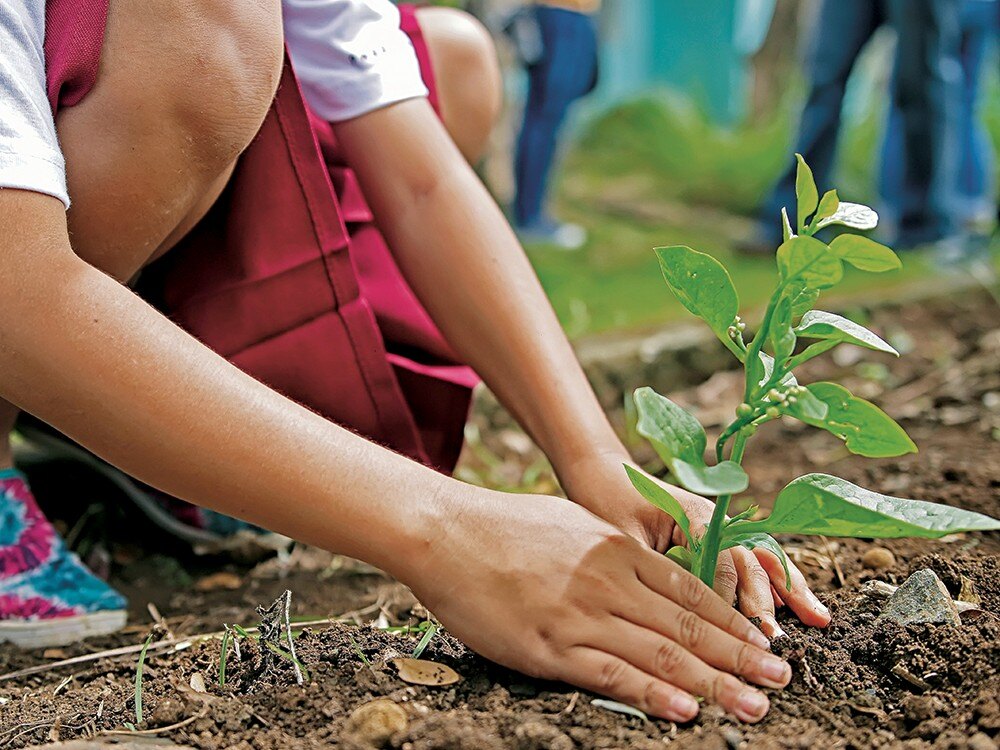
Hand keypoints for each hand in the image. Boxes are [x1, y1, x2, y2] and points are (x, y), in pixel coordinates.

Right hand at [398, 488, 790, 722]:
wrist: (446, 531)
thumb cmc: (506, 526)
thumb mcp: (573, 524)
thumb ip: (614, 552)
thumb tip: (647, 572)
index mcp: (618, 550)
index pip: (692, 592)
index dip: (734, 621)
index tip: (765, 643)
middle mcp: (610, 581)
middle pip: (689, 626)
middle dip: (741, 656)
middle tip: (781, 680)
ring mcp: (581, 614)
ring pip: (661, 654)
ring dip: (715, 682)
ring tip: (755, 704)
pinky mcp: (549, 646)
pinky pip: (611, 674)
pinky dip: (652, 695)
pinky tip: (686, 710)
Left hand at [558, 449, 830, 637]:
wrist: (603, 473)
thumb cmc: (606, 503)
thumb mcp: (623, 537)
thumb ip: (653, 568)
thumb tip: (673, 611)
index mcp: (693, 515)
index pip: (722, 560)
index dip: (730, 597)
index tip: (735, 632)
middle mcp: (715, 519)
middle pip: (750, 560)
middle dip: (766, 600)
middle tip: (776, 639)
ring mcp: (721, 527)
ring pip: (762, 559)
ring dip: (789, 589)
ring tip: (818, 618)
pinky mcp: (718, 537)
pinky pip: (753, 560)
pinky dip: (777, 582)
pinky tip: (799, 605)